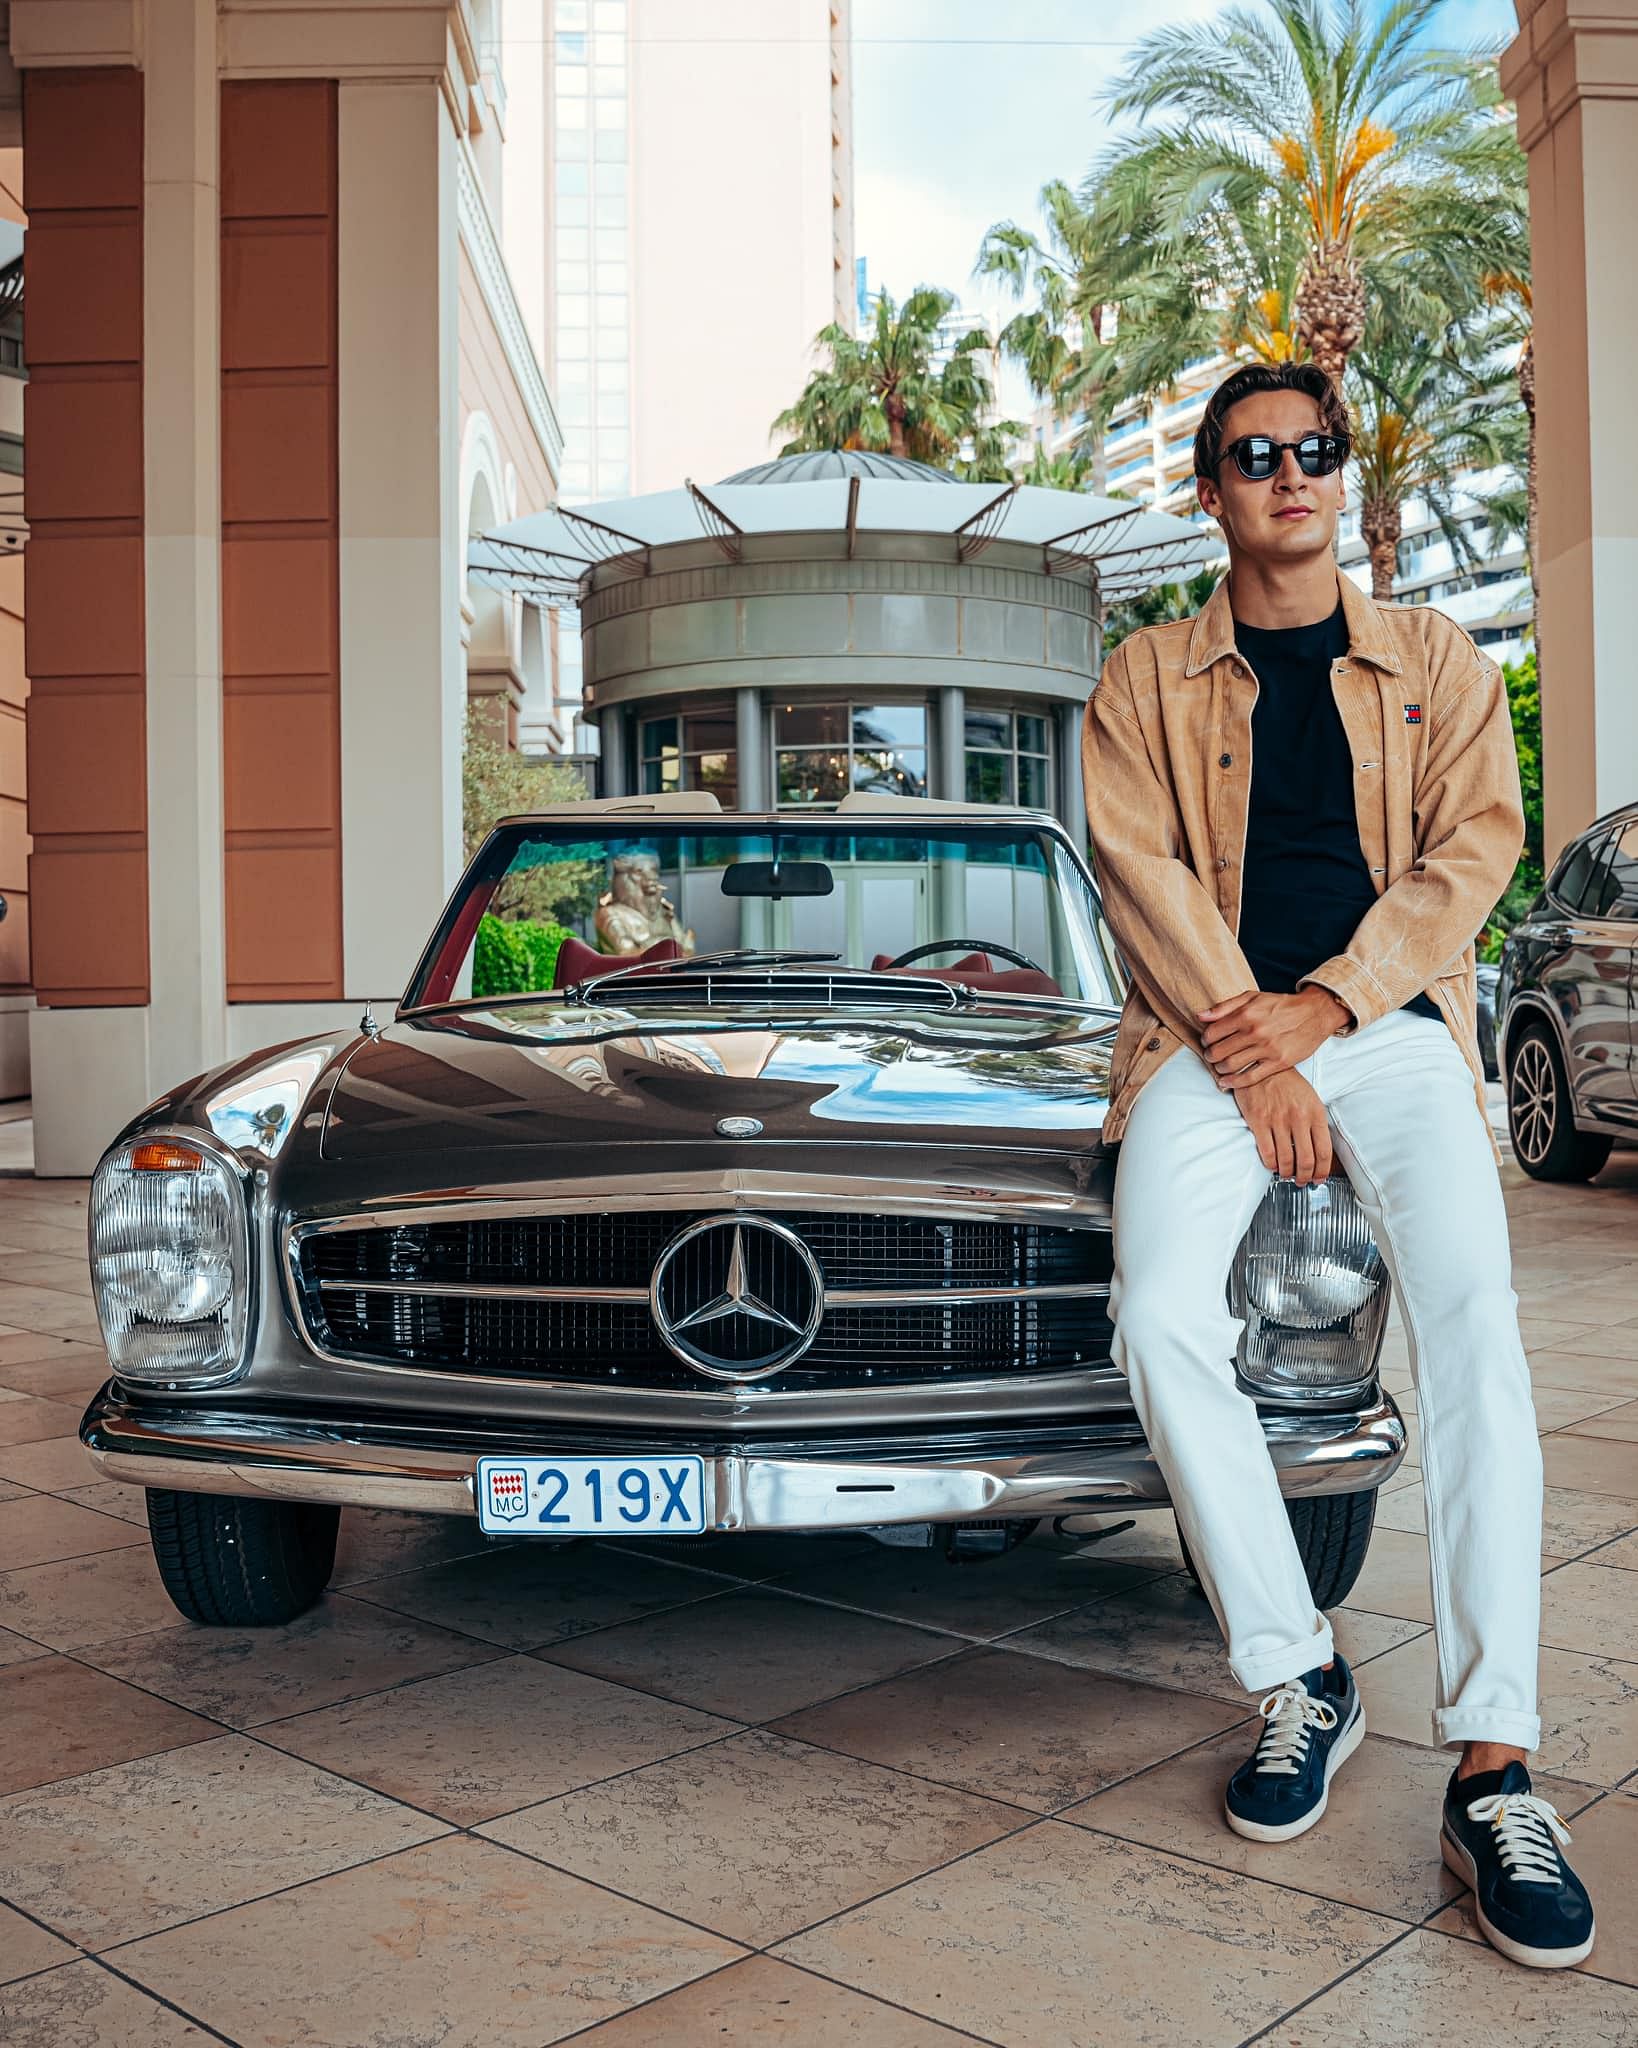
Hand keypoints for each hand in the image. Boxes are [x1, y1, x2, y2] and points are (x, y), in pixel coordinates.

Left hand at [1197, 987, 1350, 1088]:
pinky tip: (1226, 1082)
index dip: (1205, 1040)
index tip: (1207, 1042)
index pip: (1213, 1033)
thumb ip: (1225, 1006)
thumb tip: (1200, 1016)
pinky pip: (1250, 1077)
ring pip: (1231, 1065)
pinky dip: (1233, 1083)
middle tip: (1211, 1056)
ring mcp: (1267, 1048)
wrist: (1314, 1013)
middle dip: (1210, 1056)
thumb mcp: (1252, 997)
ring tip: (1220, 1067)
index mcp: (1246, 1014)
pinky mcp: (1278, 1062)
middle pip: (1219, 1051)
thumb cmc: (1281, 1005)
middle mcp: (1255, 1031)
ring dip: (1219, 1069)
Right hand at [1230, 1068, 1334, 1183]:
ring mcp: (1278, 1120)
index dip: (1322, 1171)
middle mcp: (1298, 1117)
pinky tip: (1272, 1165)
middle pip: (1307, 1160)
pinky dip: (1271, 1165)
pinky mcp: (1259, 1121)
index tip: (1319, 1178)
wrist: (1259, 1065)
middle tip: (1303, 1181)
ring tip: (1287, 1175)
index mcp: (1315, 1112)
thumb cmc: (1285, 1082)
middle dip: (1306, 1177)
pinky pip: (1267, 1152)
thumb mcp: (1310, 1097)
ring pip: (1286, 1160)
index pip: (1324, 1151)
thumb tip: (1318, 1149)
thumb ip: (1316, 1121)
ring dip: (1287, 1173)